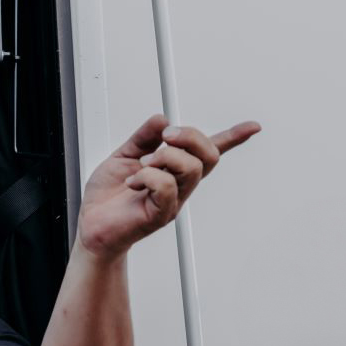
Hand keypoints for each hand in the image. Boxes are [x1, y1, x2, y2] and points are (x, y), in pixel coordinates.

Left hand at [77, 113, 259, 258]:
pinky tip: (132, 183)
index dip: (233, 138)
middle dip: (189, 135)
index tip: (253, 126)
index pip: (210, 152)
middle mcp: (180, 186)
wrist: (92, 227)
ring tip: (142, 165)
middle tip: (164, 136)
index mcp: (174, 170)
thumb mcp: (124, 156)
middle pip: (209, 155)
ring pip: (191, 168)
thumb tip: (163, 118)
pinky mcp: (161, 214)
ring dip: (165, 156)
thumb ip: (143, 137)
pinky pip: (166, 186)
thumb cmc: (108, 197)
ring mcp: (174, 202)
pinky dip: (146, 176)